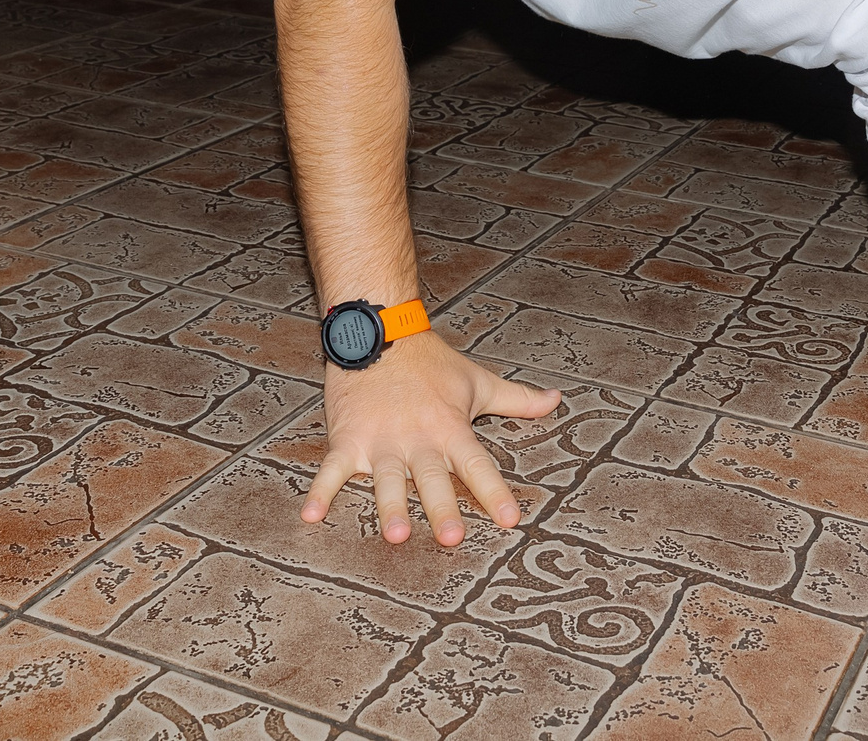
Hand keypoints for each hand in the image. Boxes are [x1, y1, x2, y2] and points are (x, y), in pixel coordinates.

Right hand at [303, 331, 559, 545]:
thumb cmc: (431, 362)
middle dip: (441, 507)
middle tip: (451, 538)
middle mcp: (417, 438)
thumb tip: (557, 400)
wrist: (378, 329)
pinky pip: (330, 469)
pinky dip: (319, 492)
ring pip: (386, 479)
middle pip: (432, 478)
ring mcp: (380, 441)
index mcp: (450, 427)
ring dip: (390, 506)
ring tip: (395, 535)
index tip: (511, 519)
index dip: (494, 492)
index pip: (478, 464)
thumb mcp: (477, 381)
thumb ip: (518, 399)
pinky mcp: (347, 439)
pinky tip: (310, 518)